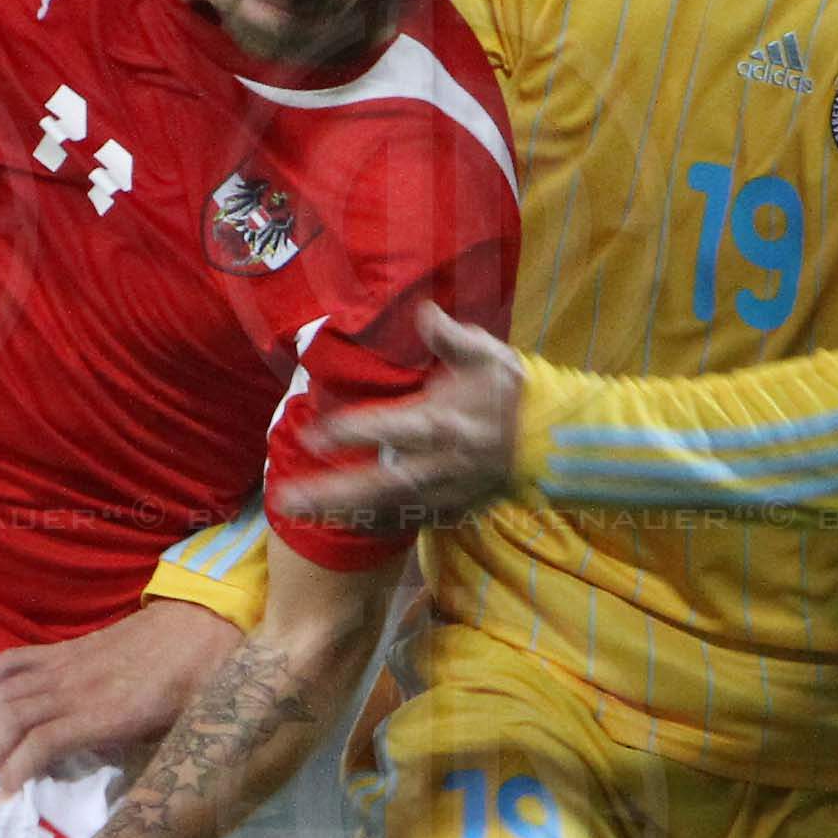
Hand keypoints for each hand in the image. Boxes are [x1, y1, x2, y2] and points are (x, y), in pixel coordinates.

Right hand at [0, 598, 245, 792]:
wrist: (197, 628)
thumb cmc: (191, 688)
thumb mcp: (171, 735)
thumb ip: (137, 763)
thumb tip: (115, 799)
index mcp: (105, 714)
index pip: (42, 742)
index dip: (14, 771)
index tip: (1, 794)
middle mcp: (77, 688)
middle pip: (14, 718)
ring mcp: (65, 665)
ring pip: (8, 692)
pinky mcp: (63, 650)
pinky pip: (13, 661)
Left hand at [272, 307, 524, 526]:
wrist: (552, 441)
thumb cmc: (512, 392)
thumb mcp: (489, 356)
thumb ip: (453, 339)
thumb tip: (424, 312)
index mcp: (441, 423)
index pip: (386, 429)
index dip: (347, 433)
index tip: (311, 435)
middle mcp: (437, 465)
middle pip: (376, 485)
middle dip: (330, 494)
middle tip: (284, 500)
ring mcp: (444, 493)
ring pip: (386, 510)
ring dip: (343, 513)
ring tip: (300, 514)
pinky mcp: (452, 510)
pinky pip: (406, 521)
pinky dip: (374, 525)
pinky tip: (343, 523)